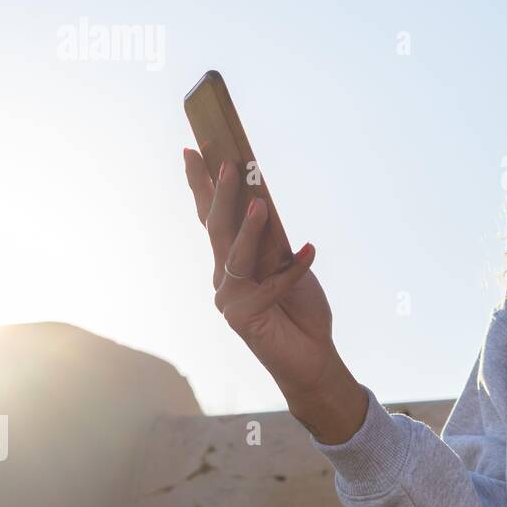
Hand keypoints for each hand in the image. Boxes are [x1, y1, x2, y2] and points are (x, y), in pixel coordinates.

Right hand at [182, 147, 346, 411]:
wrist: (313, 356)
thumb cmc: (300, 308)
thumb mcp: (289, 265)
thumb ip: (273, 242)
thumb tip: (263, 202)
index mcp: (231, 262)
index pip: (212, 217)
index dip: (201, 185)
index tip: (193, 150)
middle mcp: (223, 278)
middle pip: (217, 229)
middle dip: (219, 193)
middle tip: (225, 162)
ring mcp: (229, 299)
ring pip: (235, 254)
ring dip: (250, 226)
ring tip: (262, 201)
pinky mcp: (244, 317)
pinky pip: (271, 283)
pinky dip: (294, 267)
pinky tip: (311, 250)